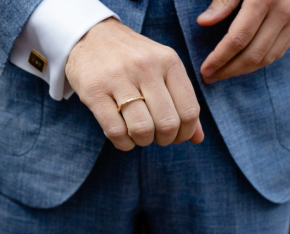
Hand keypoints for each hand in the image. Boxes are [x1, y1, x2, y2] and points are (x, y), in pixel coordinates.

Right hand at [65, 18, 203, 150]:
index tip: (177, 136)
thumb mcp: (164, 70)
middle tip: (156, 136)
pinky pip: (115, 131)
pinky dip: (123, 143)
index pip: (189, 111)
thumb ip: (183, 101)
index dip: (186, 132)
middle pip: (167, 124)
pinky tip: (123, 137)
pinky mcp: (94, 91)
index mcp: (169, 62)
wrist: (91, 34)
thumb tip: (198, 138)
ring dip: (143, 141)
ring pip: (142, 129)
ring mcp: (118, 78)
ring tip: (139, 135)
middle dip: (164, 139)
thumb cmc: (135, 59)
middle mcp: (146, 67)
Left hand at [197, 0, 289, 83]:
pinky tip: (244, 64)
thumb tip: (204, 23)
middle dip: (229, 70)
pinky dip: (260, 62)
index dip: (219, 59)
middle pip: (253, 55)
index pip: (238, 40)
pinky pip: (279, 51)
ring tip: (224, 74)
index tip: (204, 70)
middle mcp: (283, 12)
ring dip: (244, 70)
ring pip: (268, 58)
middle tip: (210, 78)